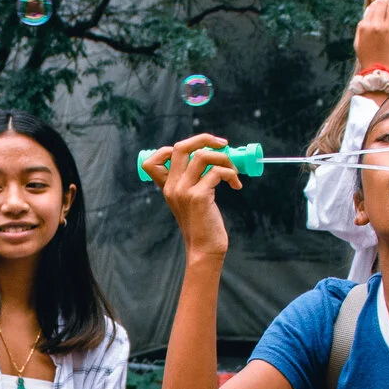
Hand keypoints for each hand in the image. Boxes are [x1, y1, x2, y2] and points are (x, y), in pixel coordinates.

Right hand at [148, 134, 240, 258]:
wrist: (204, 249)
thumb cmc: (202, 225)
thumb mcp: (189, 201)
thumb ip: (190, 182)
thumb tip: (209, 157)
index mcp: (167, 188)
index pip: (152, 161)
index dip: (170, 149)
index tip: (194, 152)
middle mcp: (172, 187)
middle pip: (181, 147)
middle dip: (205, 139)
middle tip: (223, 144)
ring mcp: (184, 191)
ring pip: (202, 156)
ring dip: (224, 158)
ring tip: (233, 170)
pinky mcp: (199, 197)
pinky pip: (217, 172)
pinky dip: (230, 174)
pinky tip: (236, 184)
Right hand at [353, 0, 388, 75]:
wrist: (379, 73)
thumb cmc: (369, 59)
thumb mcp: (359, 43)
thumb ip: (362, 28)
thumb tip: (367, 15)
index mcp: (364, 27)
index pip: (373, 6)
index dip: (380, 1)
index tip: (384, 1)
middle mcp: (375, 25)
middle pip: (383, 2)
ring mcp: (388, 28)